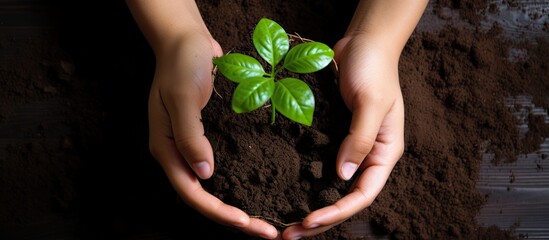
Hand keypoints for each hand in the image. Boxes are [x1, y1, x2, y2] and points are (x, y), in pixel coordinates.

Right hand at [148, 31, 278, 238]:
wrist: (188, 40)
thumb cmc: (182, 64)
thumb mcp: (183, 97)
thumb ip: (190, 136)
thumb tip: (205, 174)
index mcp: (166, 149)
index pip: (192, 193)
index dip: (218, 212)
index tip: (247, 223)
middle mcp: (178, 153)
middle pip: (204, 198)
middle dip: (234, 219)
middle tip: (267, 232)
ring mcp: (192, 147)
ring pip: (214, 188)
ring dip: (238, 207)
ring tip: (265, 223)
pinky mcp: (207, 138)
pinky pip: (223, 169)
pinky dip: (239, 184)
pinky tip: (260, 190)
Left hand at [282, 33, 404, 238]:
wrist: (363, 43)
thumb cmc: (373, 69)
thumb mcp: (370, 103)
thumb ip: (358, 139)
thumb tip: (342, 176)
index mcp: (383, 152)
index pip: (363, 194)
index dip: (337, 212)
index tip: (309, 221)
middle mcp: (367, 155)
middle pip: (344, 197)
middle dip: (320, 219)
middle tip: (288, 234)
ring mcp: (349, 147)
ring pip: (330, 186)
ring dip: (310, 204)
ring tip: (285, 223)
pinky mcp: (332, 136)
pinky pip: (319, 165)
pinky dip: (305, 181)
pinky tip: (285, 189)